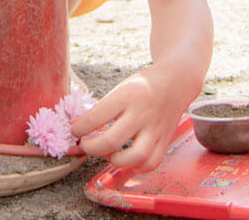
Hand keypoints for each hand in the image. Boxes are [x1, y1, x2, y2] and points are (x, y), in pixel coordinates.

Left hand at [70, 63, 197, 171]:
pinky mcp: (164, 141)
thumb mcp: (120, 88)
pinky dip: (135, 167)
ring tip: (108, 153)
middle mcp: (142, 114)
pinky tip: (126, 159)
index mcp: (127, 96)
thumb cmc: (142, 86)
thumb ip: (102, 108)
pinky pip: (151, 163)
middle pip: (112, 141)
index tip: (73, 129)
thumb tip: (77, 127)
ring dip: (116, 160)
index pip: (96, 117)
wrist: (175, 82)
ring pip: (136, 157)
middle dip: (91, 148)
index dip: (78, 128)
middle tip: (85, 144)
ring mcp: (155, 130)